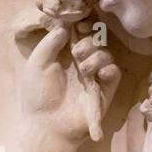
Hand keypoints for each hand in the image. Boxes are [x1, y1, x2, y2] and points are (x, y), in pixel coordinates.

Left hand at [13, 10, 119, 142]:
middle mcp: (81, 63)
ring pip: (105, 54)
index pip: (79, 33)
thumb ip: (50, 42)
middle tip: (76, 52)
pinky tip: (99, 74)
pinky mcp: (104, 90)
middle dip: (89, 41)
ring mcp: (93, 77)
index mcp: (64, 55)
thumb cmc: (38, 96)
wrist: (47, 125)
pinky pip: (114, 73)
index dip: (82, 26)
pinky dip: (109, 69)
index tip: (78, 26)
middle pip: (95, 40)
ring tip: (83, 67)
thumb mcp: (37, 64)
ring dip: (96, 56)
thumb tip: (64, 25)